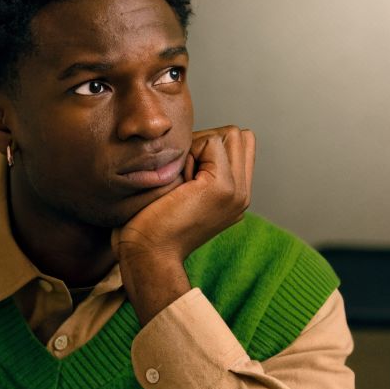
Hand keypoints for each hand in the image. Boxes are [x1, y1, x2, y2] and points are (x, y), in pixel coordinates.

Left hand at [114, 125, 254, 265]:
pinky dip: (188, 153)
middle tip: (182, 172)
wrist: (147, 255)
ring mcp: (237, 192)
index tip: (183, 173)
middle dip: (207, 140)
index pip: (239, 145)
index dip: (207, 146)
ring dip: (198, 146)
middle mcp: (242, 194)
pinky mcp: (223, 188)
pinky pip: (212, 141)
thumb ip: (198, 170)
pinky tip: (176, 184)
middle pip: (239, 136)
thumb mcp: (180, 193)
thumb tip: (194, 139)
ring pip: (231, 134)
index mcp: (234, 196)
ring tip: (179, 179)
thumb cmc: (149, 225)